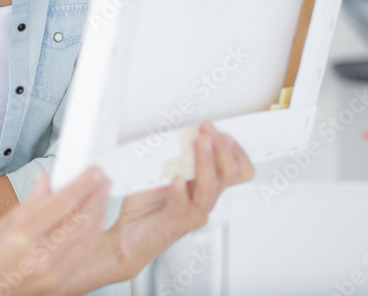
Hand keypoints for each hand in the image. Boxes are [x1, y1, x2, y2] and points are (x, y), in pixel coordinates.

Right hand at [0, 167, 109, 295]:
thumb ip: (29, 202)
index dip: (82, 184)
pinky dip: (92, 237)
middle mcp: (40, 257)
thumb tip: (45, 180)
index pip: (62, 203)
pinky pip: (83, 258)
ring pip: (87, 240)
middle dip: (96, 196)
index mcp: (21, 236)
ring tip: (103, 197)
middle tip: (103, 180)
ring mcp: (52, 275)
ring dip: (99, 215)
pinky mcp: (58, 287)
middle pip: (80, 220)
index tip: (92, 171)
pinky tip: (95, 224)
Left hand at [101, 121, 254, 280]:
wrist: (129, 237)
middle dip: (221, 148)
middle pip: (229, 175)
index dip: (235, 150)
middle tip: (209, 130)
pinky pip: (183, 206)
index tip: (219, 131)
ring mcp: (192, 213)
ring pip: (210, 187)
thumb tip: (180, 133)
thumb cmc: (145, 206)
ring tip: (200, 142)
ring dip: (206, 161)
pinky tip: (176, 179)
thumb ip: (174, 156)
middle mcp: (203, 200)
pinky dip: (180, 191)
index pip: (237, 171)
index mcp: (205, 188)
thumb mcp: (162, 172)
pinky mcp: (176, 223)